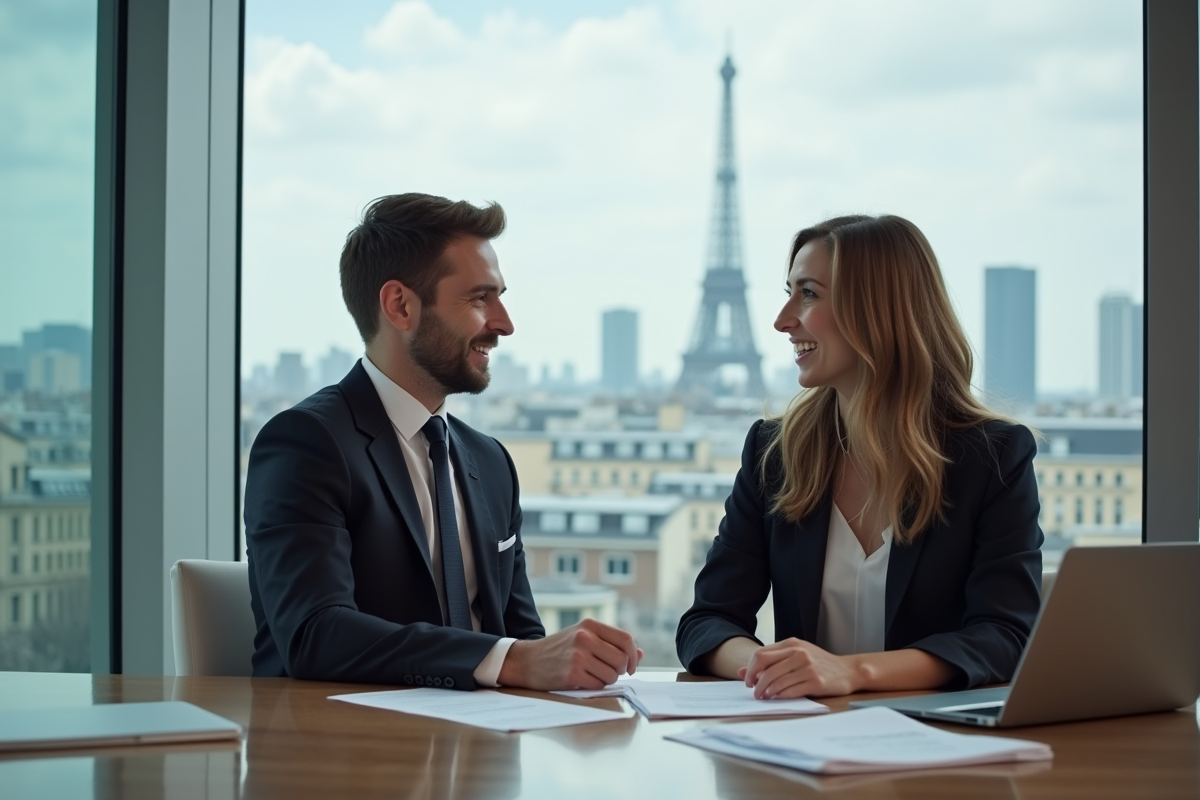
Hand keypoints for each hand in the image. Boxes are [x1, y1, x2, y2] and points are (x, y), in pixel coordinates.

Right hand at [498, 618, 642, 690]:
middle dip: (620, 670)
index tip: (631, 666)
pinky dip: (595, 686)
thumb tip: (640, 653)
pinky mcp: (572, 673)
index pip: (626, 639)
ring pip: (612, 674)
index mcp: (590, 624)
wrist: (528, 660)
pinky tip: (583, 680)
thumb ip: (611, 643)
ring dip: (607, 679)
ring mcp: (578, 655)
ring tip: (592, 674)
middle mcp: (585, 637)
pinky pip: (599, 685)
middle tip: (609, 672)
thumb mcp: (584, 637)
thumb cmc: (560, 650)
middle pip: (622, 659)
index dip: (633, 655)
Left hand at [739, 638, 860, 698]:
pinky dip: (780, 696)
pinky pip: (791, 690)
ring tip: (764, 697)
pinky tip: (777, 698)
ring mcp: (808, 667)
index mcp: (792, 643)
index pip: (761, 654)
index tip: (749, 680)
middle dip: (755, 682)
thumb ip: (771, 661)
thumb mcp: (796, 655)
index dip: (750, 669)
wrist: (847, 671)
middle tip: (754, 692)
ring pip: (777, 680)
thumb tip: (742, 672)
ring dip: (766, 691)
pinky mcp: (815, 681)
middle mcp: (799, 653)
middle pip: (766, 667)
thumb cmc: (819, 663)